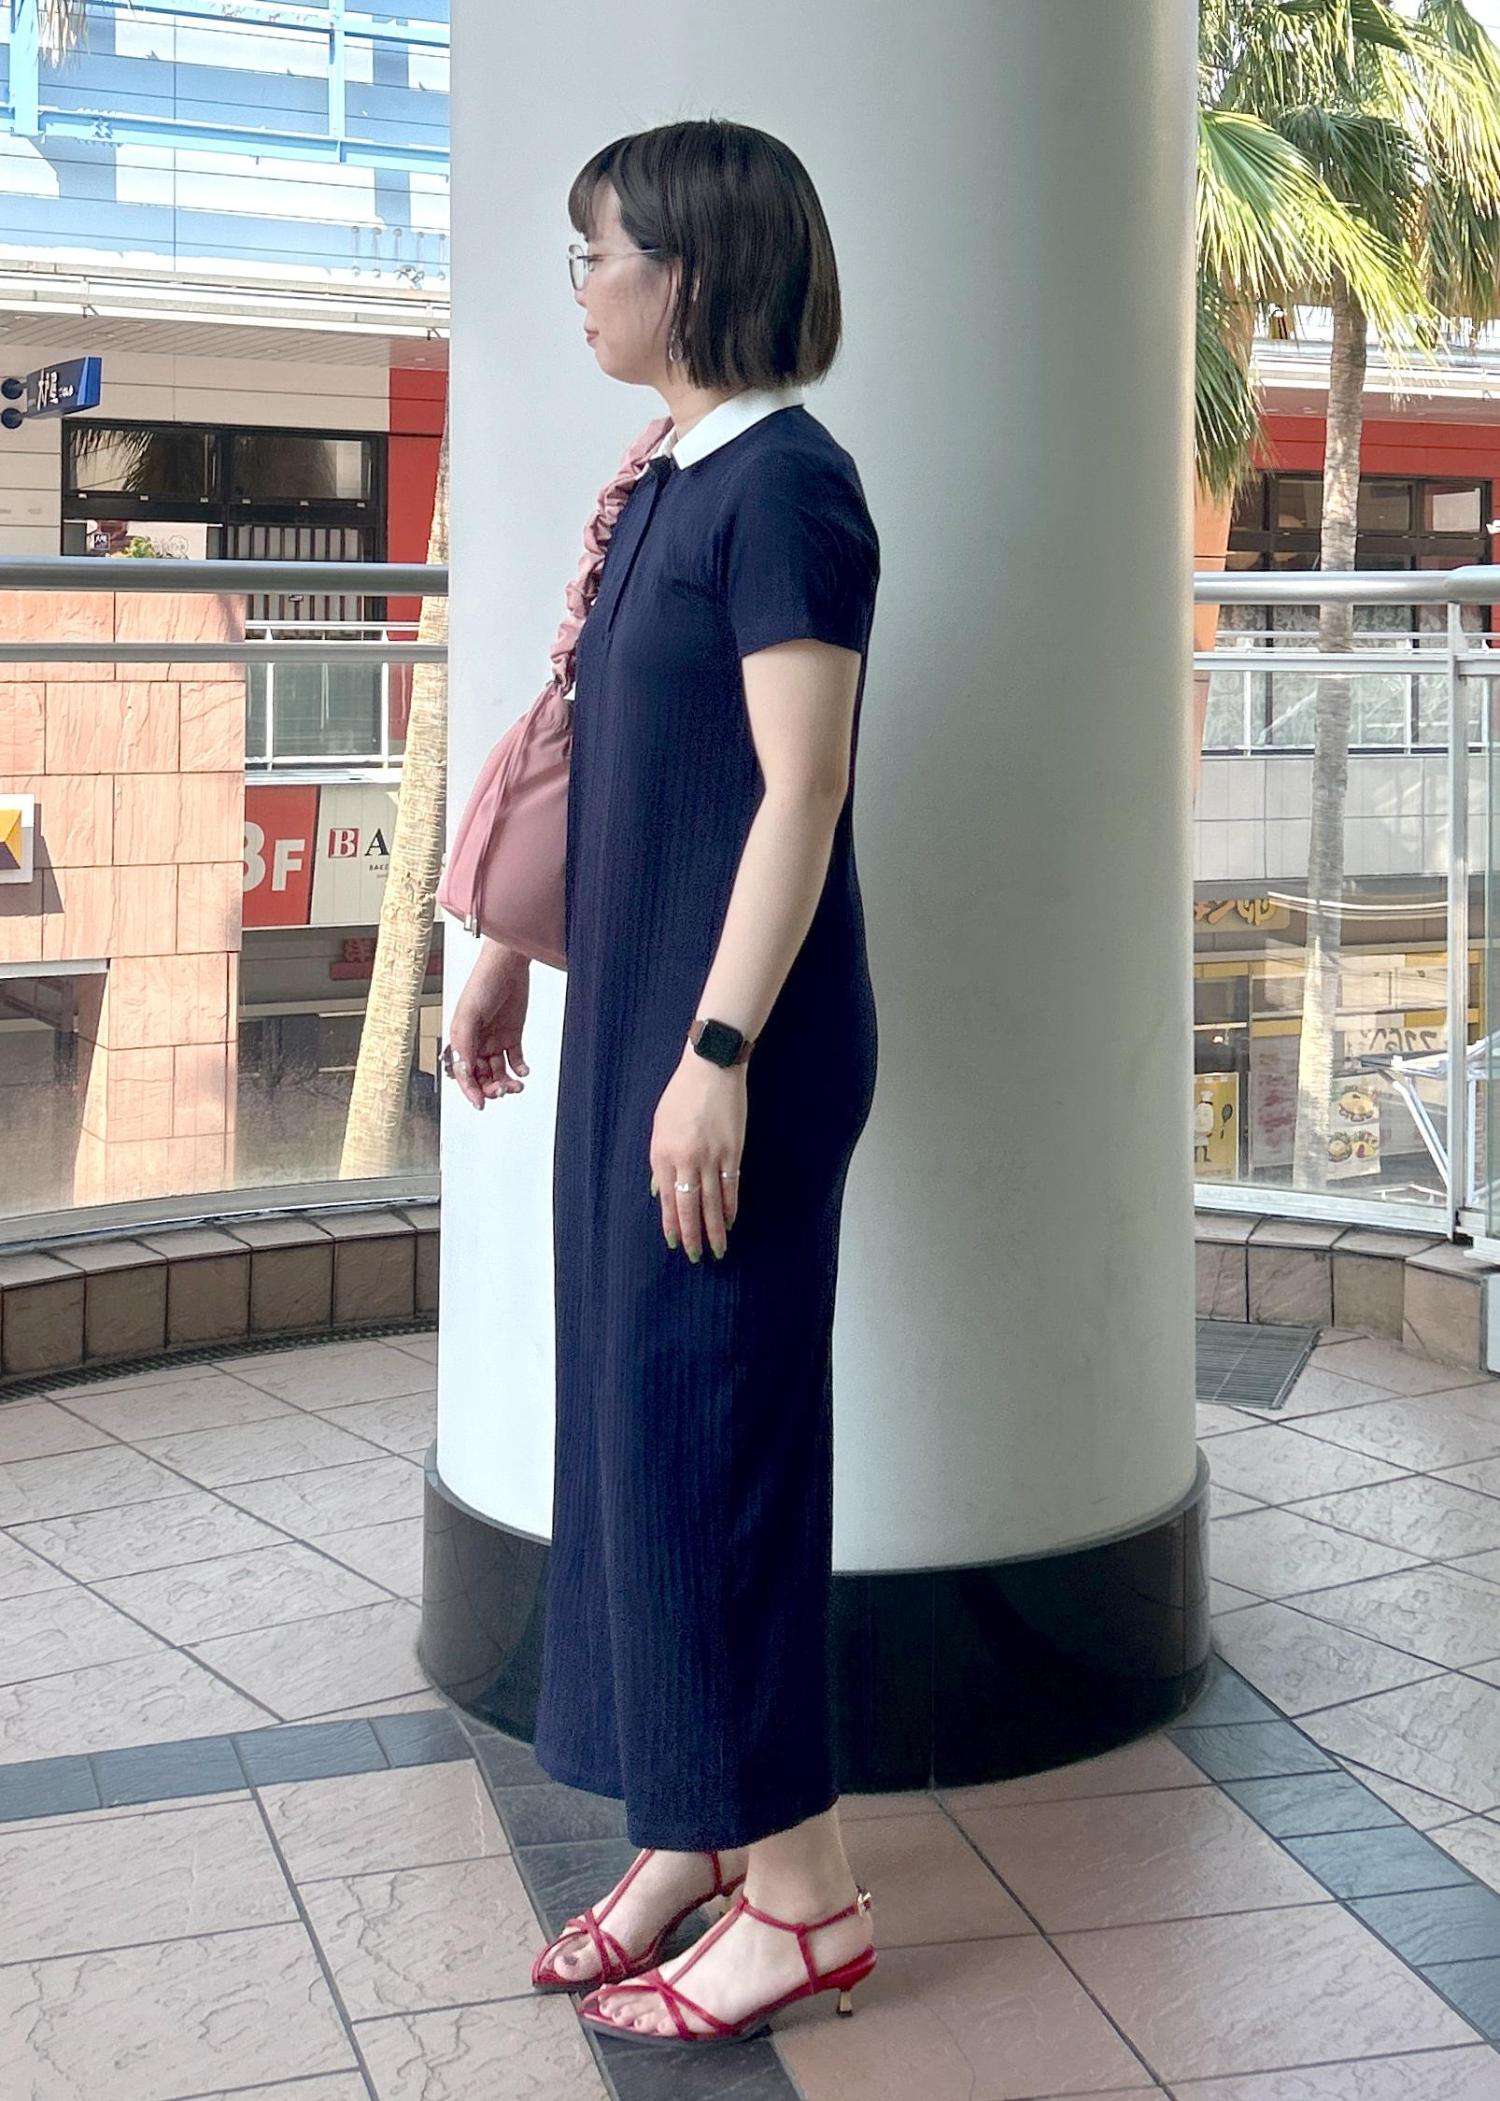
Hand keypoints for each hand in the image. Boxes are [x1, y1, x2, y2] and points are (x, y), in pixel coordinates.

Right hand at [445, 941, 531, 1109]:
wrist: (508, 965)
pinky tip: (524, 1070)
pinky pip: (515, 1059)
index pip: (463, 1073)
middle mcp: (476, 1043)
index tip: (480, 1103)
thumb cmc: (482, 983)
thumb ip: (464, 1046)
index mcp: (460, 1040)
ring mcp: (494, 1040)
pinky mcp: (512, 1035)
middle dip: (491, 1088)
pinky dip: (520, 1068)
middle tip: (503, 1090)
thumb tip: (464, 1073)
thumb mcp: (468, 1016)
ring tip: (517, 1085)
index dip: (470, 1090)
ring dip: (507, 1082)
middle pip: (481, 1077)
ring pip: (498, 1072)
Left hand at [649, 1043, 744, 1260]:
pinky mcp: (732, 1151)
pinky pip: (731, 1186)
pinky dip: (731, 1206)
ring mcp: (710, 1157)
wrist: (710, 1069)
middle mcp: (685, 1160)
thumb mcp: (659, 1126)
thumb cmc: (681, 1095)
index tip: (675, 1243)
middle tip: (696, 1255)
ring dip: (715, 1229)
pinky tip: (731, 1221)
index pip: (667, 1200)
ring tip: (717, 1249)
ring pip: (712, 1202)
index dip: (671, 1224)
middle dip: (692, 1235)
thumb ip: (659, 1162)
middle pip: (689, 1207)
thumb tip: (658, 1192)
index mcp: (662, 1154)